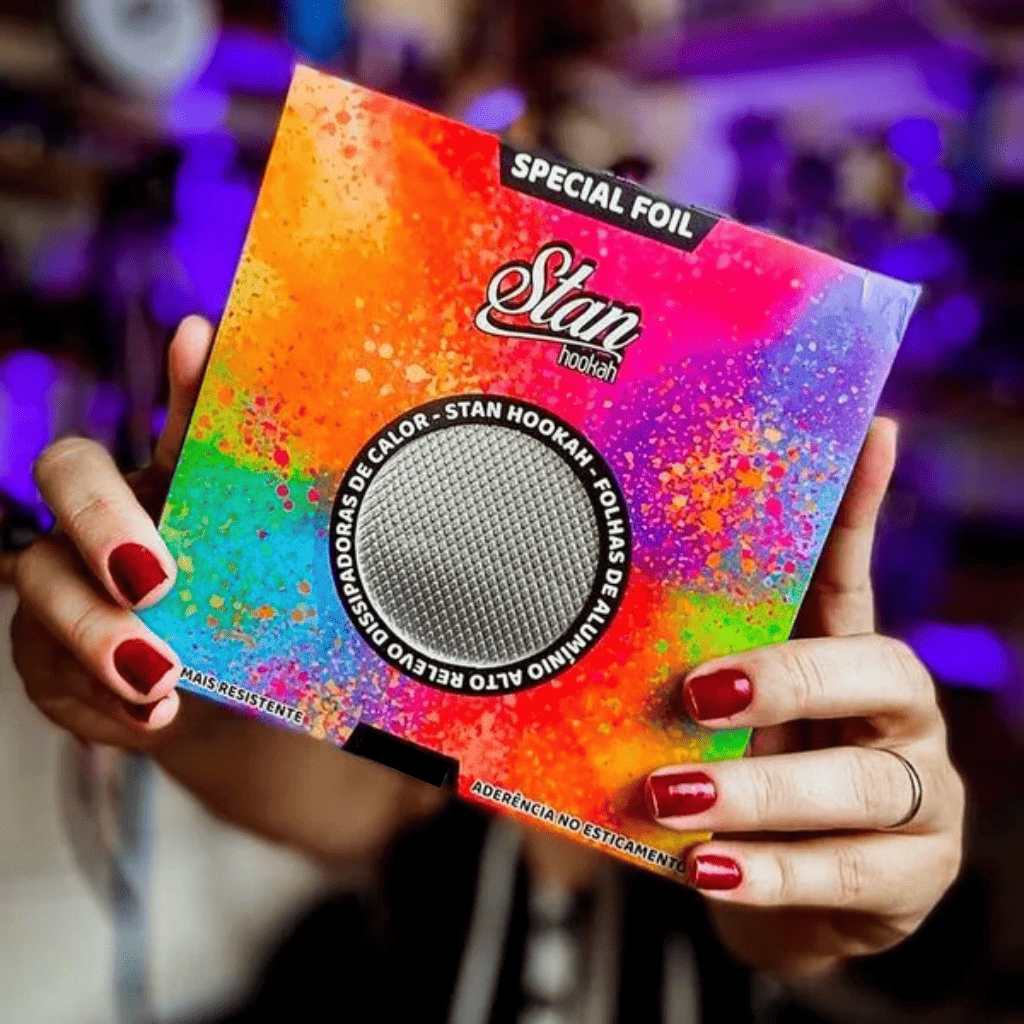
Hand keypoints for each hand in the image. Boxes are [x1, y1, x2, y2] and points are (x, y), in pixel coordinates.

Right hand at [5, 316, 442, 858]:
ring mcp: (69, 587)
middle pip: (68, 474)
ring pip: (43, 586)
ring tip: (159, 675)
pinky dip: (104, 699)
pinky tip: (155, 715)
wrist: (224, 700)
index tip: (204, 338)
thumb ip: (312, 519)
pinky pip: (54, 675)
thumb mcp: (288, 568)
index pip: (173, 407)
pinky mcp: (54, 663)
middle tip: (157, 573)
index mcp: (177, 478)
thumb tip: (384, 461)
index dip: (178, 378)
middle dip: (105, 516)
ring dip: (95, 632)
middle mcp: (111, 516)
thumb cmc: (257, 613)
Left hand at [645, 419, 964, 978]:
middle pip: (879, 671)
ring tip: (672, 795)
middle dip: (788, 679)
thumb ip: (680, 671)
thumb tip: (586, 611)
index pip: (854, 572)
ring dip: (760, 790)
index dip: (863, 505)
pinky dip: (773, 871)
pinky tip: (709, 868)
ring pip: (862, 782)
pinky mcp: (915, 873)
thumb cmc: (738, 782)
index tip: (873, 429)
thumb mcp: (712, 720)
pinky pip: (850, 872)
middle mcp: (895, 711)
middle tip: (699, 693)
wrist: (777, 900)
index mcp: (841, 654)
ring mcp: (920, 791)